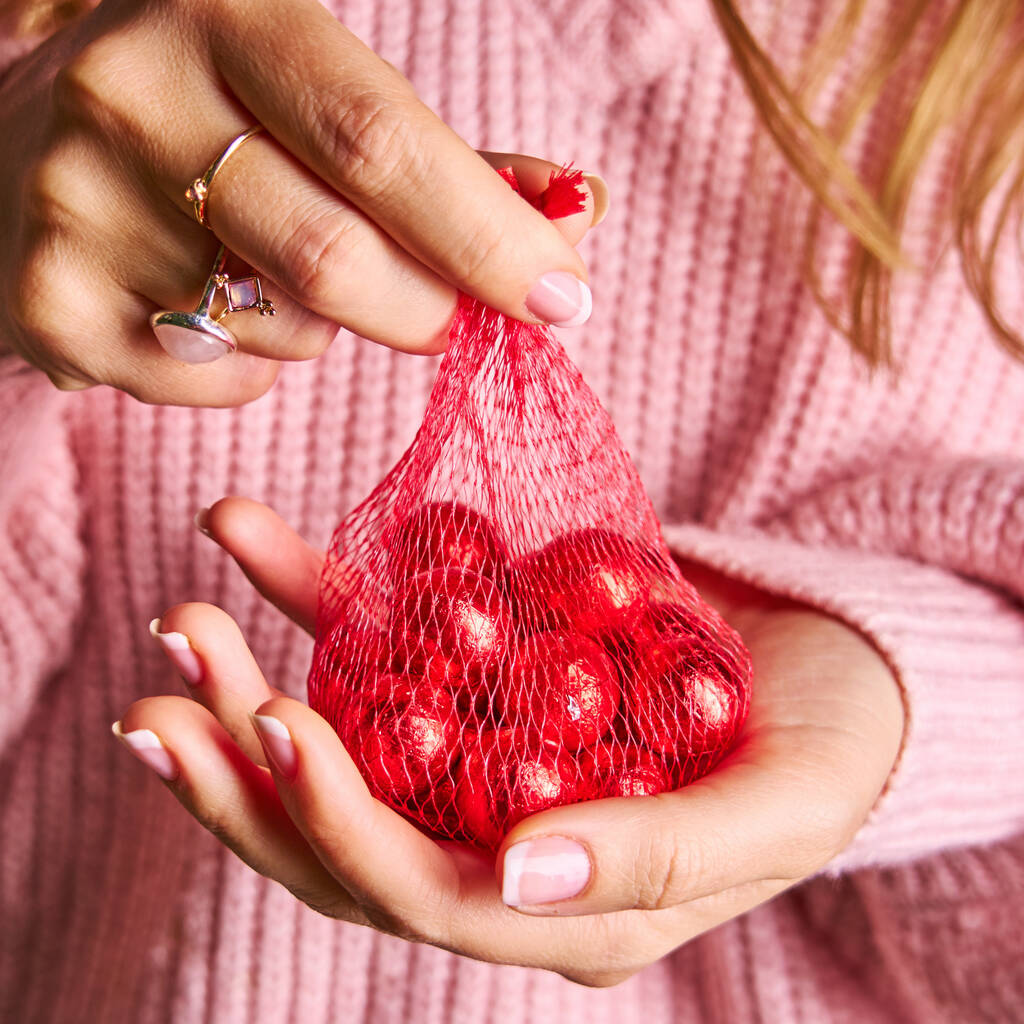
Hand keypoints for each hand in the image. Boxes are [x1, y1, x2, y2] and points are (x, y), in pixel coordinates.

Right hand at [0, 0, 601, 402]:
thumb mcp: (320, 96)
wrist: (25, 141)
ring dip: (326, 325)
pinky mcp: (53, 311)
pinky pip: (226, 383)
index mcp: (220, 15)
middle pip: (334, 258)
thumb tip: (579, 212)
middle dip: (429, 311)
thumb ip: (452, 163)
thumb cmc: (211, 117)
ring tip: (265, 264)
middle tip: (454, 320)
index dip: (485, 234)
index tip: (562, 296)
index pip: (378, 142)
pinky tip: (208, 303)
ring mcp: (75, 210)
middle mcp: (130, 98)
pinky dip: (257, 365)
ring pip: (287, 331)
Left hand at [116, 498, 903, 986]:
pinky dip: (314, 595)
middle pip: (344, 832)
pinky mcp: (480, 670)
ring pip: (341, 741)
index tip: (276, 730)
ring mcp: (480, 752)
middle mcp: (499, 840)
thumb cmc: (827, 746)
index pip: (419, 894)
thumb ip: (659, 859)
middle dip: (247, 775)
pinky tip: (249, 538)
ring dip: (248, 687)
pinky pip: (381, 639)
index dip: (339, 826)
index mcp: (562, 906)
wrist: (831, 658)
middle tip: (165, 696)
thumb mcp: (780, 808)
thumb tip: (519, 880)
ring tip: (183, 622)